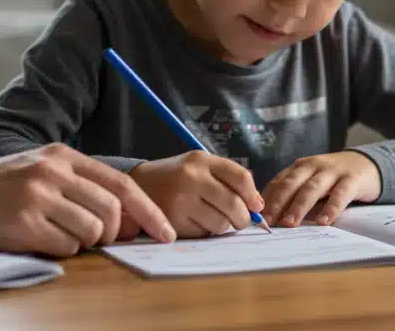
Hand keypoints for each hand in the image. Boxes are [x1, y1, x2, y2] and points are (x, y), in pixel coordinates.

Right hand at [0, 143, 175, 256]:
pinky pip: (65, 248)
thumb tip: (125, 217)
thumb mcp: (38, 170)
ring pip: (91, 232)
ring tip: (52, 233)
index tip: (166, 233)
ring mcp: (39, 197)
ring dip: (80, 242)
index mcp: (63, 156)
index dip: (150, 212)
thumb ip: (79, 185)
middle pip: (113, 212)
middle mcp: (54, 172)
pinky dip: (57, 250)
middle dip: (110, 234)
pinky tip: (35, 238)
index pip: (123, 185)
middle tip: (91, 237)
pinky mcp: (23, 223)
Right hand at [128, 150, 263, 237]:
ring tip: (212, 218)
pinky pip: (203, 234)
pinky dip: (204, 232)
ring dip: (223, 226)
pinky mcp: (172, 222)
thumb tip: (257, 206)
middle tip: (241, 221)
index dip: (253, 195)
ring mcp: (180, 201)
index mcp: (201, 160)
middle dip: (243, 218)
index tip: (256, 206)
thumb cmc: (177, 178)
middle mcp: (191, 178)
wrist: (137, 186)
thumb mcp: (199, 167)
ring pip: (220, 224)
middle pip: (233, 204)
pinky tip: (194, 222)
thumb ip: (228, 179)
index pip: (240, 177)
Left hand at [261, 151, 380, 227]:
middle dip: (278, 202)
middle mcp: (313, 166)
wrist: (366, 164)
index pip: (278, 183)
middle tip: (268, 221)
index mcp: (299, 168)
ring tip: (290, 223)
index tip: (255, 218)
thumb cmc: (332, 179)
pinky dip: (331, 208)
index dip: (266, 200)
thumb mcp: (311, 182)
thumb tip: (271, 220)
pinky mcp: (352, 179)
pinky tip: (324, 221)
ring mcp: (332, 171)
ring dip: (299, 206)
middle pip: (291, 184)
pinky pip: (340, 194)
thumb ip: (294, 196)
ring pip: (312, 188)